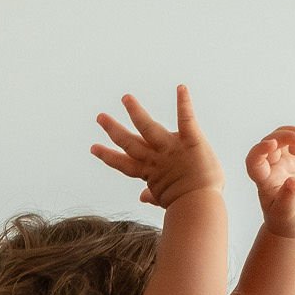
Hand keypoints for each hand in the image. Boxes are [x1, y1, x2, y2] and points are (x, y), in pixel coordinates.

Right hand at [93, 85, 222, 208]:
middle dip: (114, 130)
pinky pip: (186, 119)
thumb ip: (153, 196)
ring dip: (136, 112)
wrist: (200, 207)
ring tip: (126, 98)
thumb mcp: (165, 200)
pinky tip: (180, 87)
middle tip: (100, 117)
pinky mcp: (191, 141)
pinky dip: (184, 103)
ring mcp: (172, 148)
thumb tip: (142, 197)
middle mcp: (156, 159)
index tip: (93, 147)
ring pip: (149, 127)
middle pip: (130, 143)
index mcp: (150, 173)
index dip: (108, 156)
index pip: (123, 164)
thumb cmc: (188, 206)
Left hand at [247, 126, 294, 237]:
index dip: (260, 150)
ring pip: (283, 139)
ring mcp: (284, 164)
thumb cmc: (287, 221)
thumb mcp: (287, 213)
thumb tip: (292, 182)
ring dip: (294, 132)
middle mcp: (271, 169)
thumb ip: (288, 198)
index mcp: (264, 181)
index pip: (254, 161)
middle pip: (270, 143)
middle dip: (283, 136)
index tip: (273, 145)